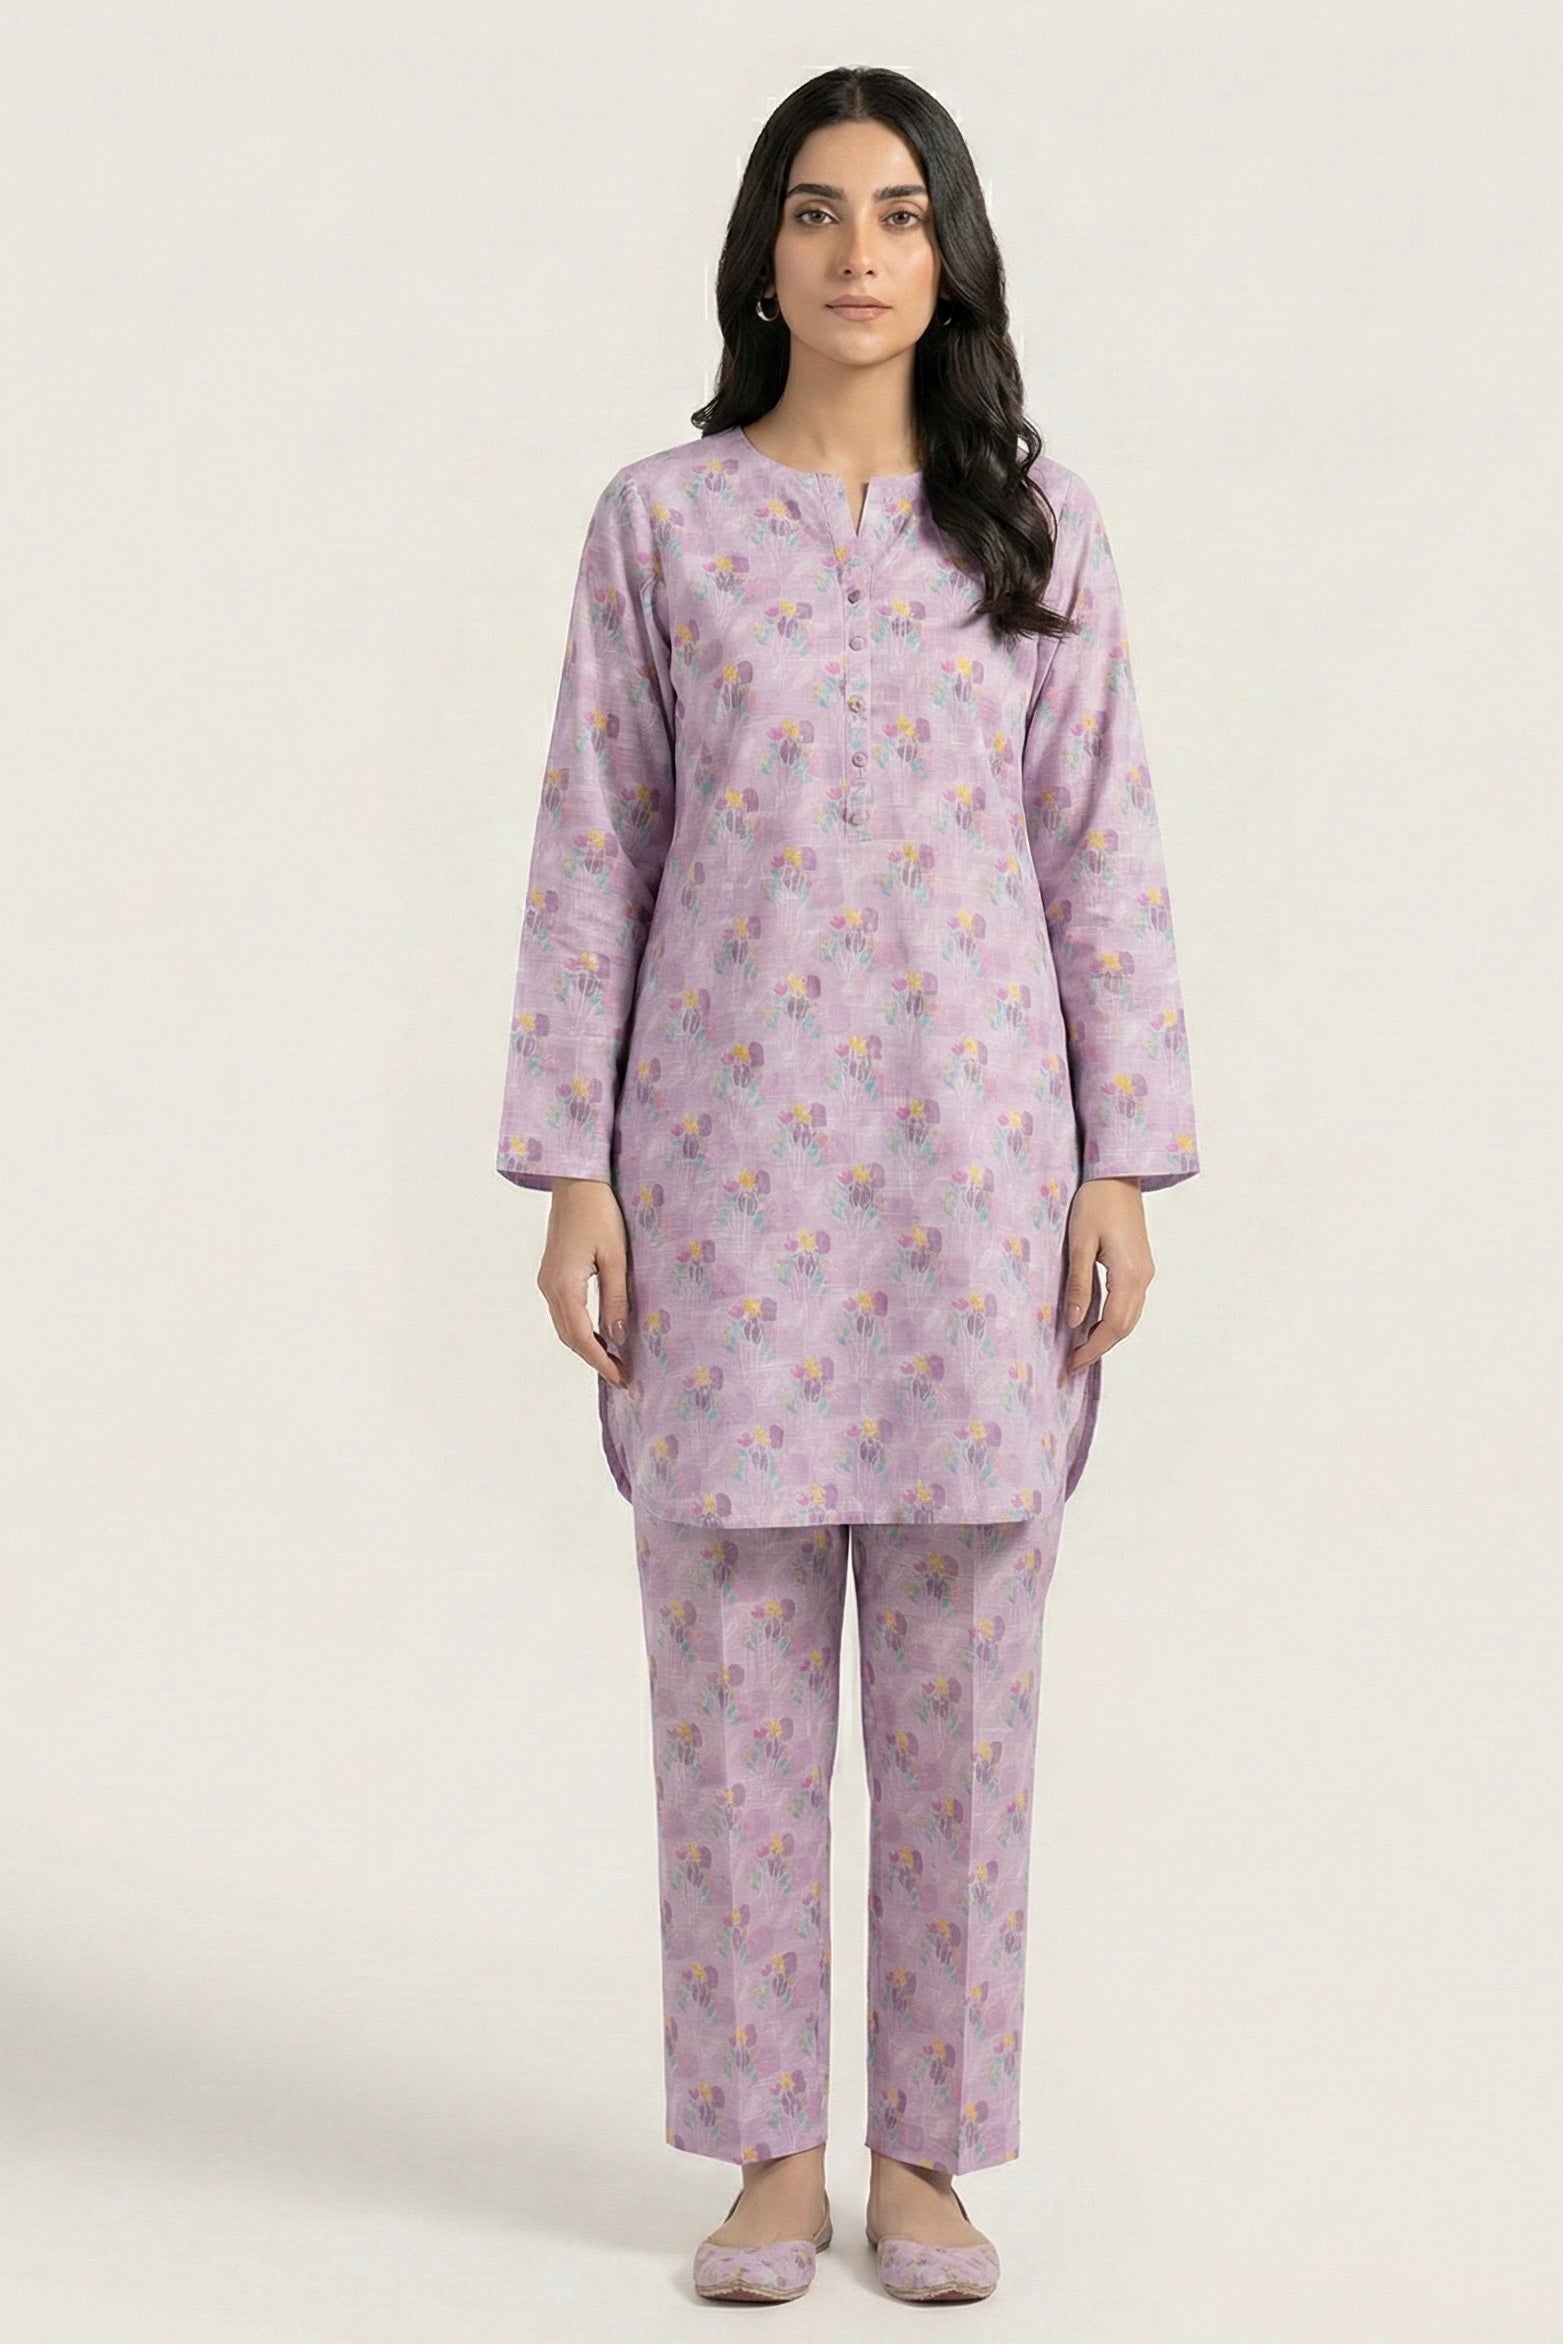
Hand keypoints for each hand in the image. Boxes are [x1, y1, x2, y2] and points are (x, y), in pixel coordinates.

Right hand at [536, 1177, 631, 1387]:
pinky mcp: (553, 1273)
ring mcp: (548, 1280)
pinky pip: (564, 1311)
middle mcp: (549, 1286)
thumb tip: (618, 1337)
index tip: (621, 1378)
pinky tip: (600, 1332)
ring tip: (614, 1359)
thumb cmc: (598, 1211)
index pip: (581, 1336)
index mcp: (564, 1284)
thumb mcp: (615, 1256)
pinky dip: (580, 1328)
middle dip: (594, 1359)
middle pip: (569, 1336)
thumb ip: (616, 1298)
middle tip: (621, 1375)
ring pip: (565, 1325)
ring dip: (586, 1345)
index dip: (601, 1361)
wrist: (576, 1180)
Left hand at [1061, 1176, 1154, 1375]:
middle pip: (1124, 1326)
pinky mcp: (1140, 1265)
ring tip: (1081, 1348)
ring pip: (1129, 1316)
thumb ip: (1080, 1284)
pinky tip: (1094, 1321)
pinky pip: (1129, 1302)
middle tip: (1073, 1363)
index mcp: (1129, 1274)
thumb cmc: (1095, 1202)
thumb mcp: (1080, 1243)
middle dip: (1099, 1348)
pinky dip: (1113, 1319)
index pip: (1113, 1326)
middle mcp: (1143, 1277)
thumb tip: (1076, 1322)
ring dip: (1107, 1335)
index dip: (1093, 1349)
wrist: (1118, 1175)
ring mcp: (1145, 1271)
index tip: (1072, 1364)